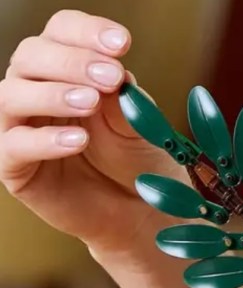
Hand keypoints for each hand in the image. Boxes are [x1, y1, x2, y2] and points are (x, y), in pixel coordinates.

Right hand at [0, 10, 180, 256]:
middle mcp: (36, 91)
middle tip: (111, 76)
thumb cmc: (140, 162)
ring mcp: (20, 127)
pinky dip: (44, 140)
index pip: (62, 32)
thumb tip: (114, 71)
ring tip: (90, 102)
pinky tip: (78, 141)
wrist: (143, 213)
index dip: (86, 32)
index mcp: (68, 70)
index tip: (122, 43)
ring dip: (52, 94)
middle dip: (72, 61)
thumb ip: (123, 98)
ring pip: (11, 96)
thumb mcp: (139, 124)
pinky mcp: (15, 167)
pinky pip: (12, 146)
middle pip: (31, 56)